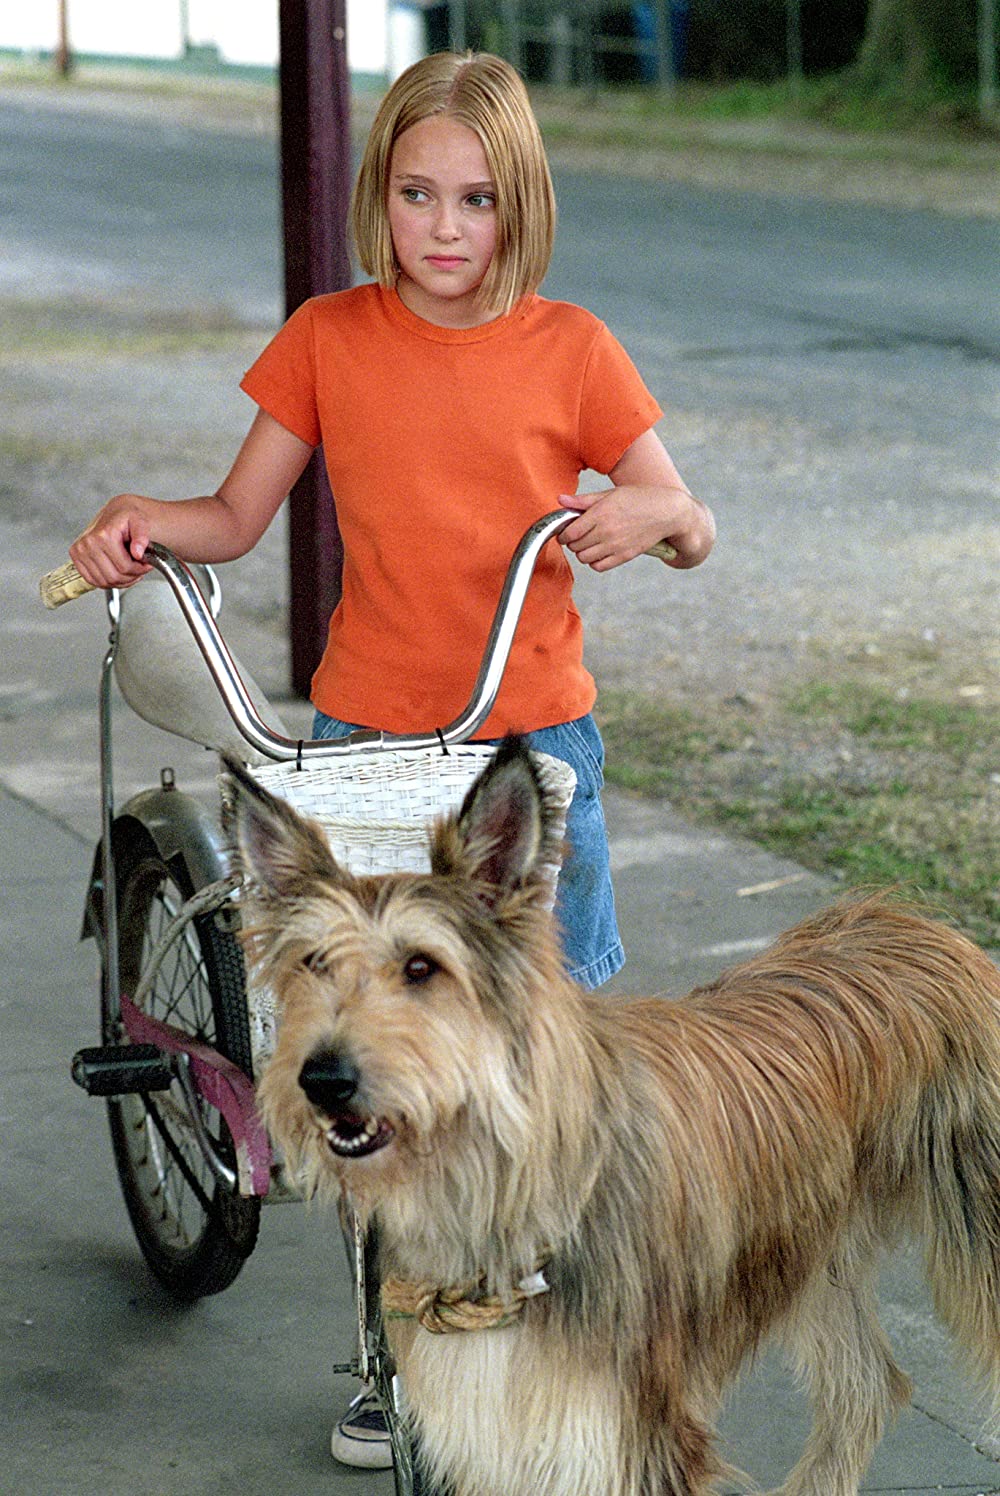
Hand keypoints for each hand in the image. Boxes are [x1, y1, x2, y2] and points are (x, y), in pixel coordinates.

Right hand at [69, 495, 153, 589]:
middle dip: (131, 576)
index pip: (124, 567)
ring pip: (105, 582)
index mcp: (103, 535)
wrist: (115, 513)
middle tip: (139, 568)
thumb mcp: (140, 522)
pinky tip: (117, 572)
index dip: (139, 569)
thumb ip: (142, 537)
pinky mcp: (76, 558)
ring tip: (129, 569)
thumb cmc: (127, 518)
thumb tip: (138, 553)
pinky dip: (108, 582)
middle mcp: (88, 543)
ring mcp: (79, 552)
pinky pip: (93, 581)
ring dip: (120, 581)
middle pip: (114, 577)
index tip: (146, 564)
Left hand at [559, 485, 711, 572]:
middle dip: (573, 542)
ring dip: (583, 553)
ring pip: (584, 558)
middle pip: (575, 546)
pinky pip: (599, 567)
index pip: (569, 532)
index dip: (564, 533)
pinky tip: (600, 552)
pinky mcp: (624, 556)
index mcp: (600, 513)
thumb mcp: (610, 494)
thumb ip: (583, 501)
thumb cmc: (638, 499)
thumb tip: (560, 500)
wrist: (667, 512)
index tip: (566, 531)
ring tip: (589, 543)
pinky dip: (595, 562)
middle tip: (579, 535)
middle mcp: (606, 531)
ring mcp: (615, 546)